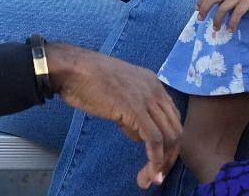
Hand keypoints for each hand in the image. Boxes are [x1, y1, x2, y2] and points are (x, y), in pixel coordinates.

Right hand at [45, 43, 181, 188]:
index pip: (172, 117)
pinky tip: (150, 173)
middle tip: (156, 175)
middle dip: (169, 157)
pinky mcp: (135, 109)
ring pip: (169, 137)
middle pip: (175, 128)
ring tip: (150, 179)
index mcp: (152, 83)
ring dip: (162, 163)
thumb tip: (138, 134)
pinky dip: (155, 160)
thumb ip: (132, 112)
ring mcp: (147, 98)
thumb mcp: (119, 95)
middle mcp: (155, 89)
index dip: (168, 142)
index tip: (158, 161)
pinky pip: (154, 140)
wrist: (72, 69)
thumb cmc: (87, 80)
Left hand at [196, 0, 248, 32]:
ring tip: (216, 29)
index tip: (196, 8)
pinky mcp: (247, 2)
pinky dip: (232, 23)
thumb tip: (221, 0)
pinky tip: (231, 29)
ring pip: (222, 9)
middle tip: (200, 19)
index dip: (201, 0)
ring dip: (217, 20)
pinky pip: (236, 14)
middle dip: (204, 10)